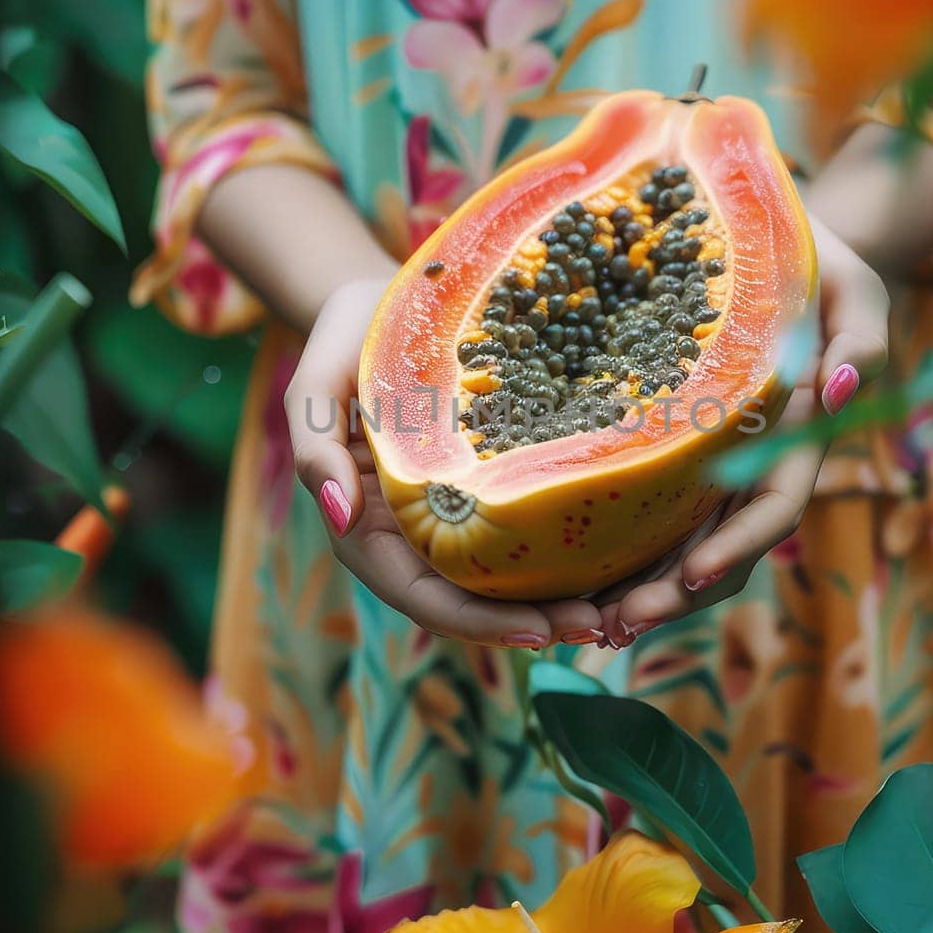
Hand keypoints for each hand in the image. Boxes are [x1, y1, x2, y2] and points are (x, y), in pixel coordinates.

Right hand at [285, 281, 603, 647]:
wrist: (382, 301)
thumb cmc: (344, 338)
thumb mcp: (317, 382)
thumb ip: (315, 447)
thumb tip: (339, 516)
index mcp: (368, 526)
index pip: (422, 594)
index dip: (476, 621)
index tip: (536, 631)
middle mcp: (412, 533)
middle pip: (471, 600)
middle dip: (530, 622)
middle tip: (599, 626)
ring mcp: (452, 514)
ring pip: (502, 578)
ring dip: (555, 599)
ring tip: (617, 609)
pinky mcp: (486, 485)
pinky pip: (522, 530)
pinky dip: (561, 552)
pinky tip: (614, 555)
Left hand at [596, 215, 889, 646]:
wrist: (775, 244)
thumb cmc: (820, 263)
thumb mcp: (852, 288)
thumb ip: (862, 338)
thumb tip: (841, 391)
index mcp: (797, 437)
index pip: (775, 509)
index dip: (739, 545)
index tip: (694, 573)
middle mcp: (753, 463)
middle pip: (720, 548)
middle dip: (675, 593)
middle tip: (618, 622)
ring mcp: (709, 462)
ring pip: (677, 542)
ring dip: (639, 588)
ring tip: (585, 622)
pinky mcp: (669, 446)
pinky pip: (644, 505)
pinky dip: (614, 545)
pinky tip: (568, 576)